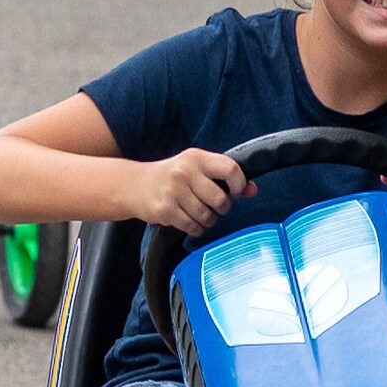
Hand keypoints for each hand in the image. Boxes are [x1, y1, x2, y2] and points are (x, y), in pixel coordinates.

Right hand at [134, 148, 252, 234]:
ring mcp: (174, 191)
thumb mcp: (196, 169)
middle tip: (213, 206)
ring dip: (208, 220)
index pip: (230, 169)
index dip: (239, 184)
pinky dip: (196, 228)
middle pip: (220, 199)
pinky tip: (188, 220)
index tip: (235, 191)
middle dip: (221, 208)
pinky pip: (193, 227)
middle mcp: (184, 171)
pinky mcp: (165, 209)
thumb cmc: (171, 176)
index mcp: (196, 157)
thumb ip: (224, 177)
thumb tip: (252, 190)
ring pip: (207, 216)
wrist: (134, 185)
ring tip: (198, 213)